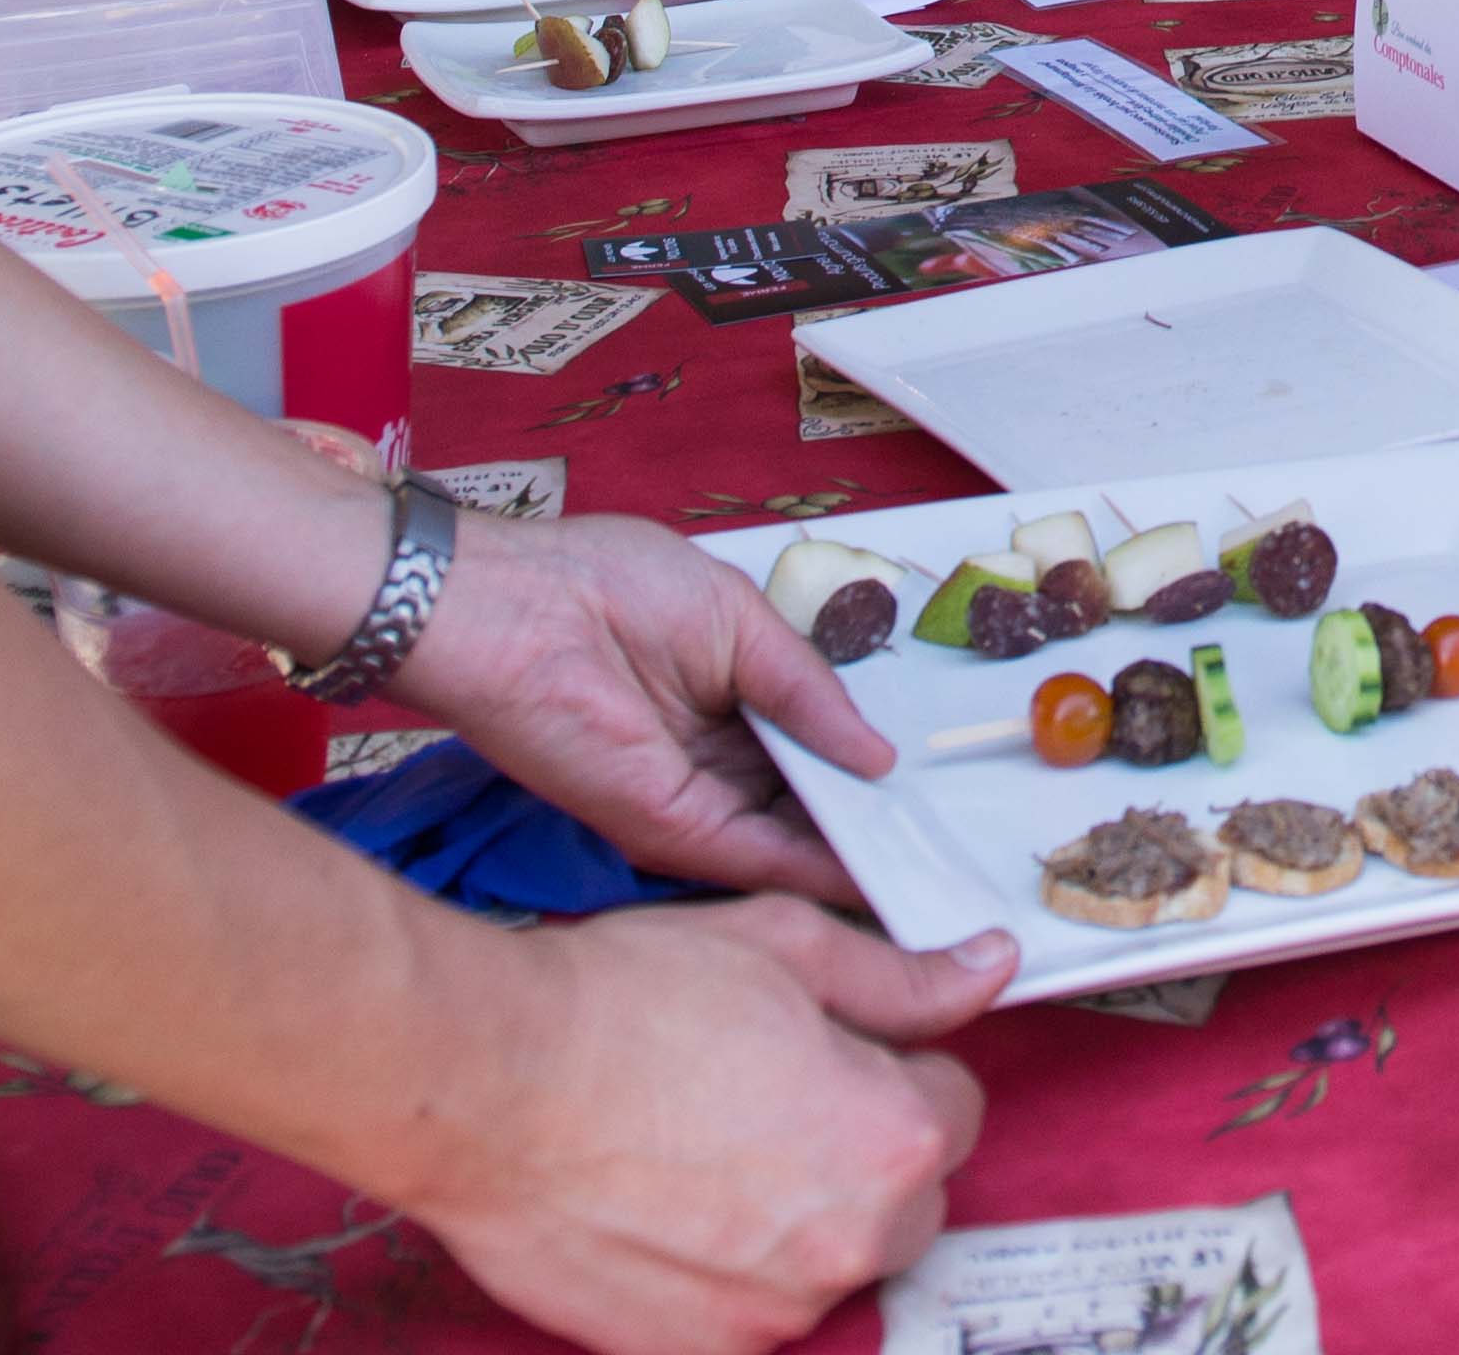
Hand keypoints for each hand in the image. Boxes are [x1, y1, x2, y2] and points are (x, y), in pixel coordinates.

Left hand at [389, 514, 896, 902]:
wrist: (512, 607)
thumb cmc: (612, 583)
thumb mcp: (741, 621)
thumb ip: (810, 691)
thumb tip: (879, 756)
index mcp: (729, 697)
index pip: (810, 750)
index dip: (865, 769)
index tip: (930, 796)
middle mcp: (713, 758)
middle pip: (805, 804)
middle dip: (870, 825)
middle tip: (946, 848)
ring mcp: (690, 797)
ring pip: (787, 841)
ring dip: (853, 857)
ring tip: (933, 871)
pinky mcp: (663, 826)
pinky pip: (750, 857)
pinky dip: (811, 871)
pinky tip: (873, 875)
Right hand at [409, 896, 1000, 1352]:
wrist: (487, 1086)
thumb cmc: (625, 1007)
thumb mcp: (785, 947)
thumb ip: (904, 977)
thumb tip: (987, 970)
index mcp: (892, 1139)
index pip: (953, 1107)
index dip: (892, 1065)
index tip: (830, 1051)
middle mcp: (849, 1243)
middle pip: (906, 1196)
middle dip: (860, 1148)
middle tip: (764, 1094)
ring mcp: (772, 1313)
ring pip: (827, 1258)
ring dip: (794, 1213)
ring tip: (702, 1145)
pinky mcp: (696, 1351)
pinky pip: (751, 1308)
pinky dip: (725, 1268)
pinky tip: (667, 1204)